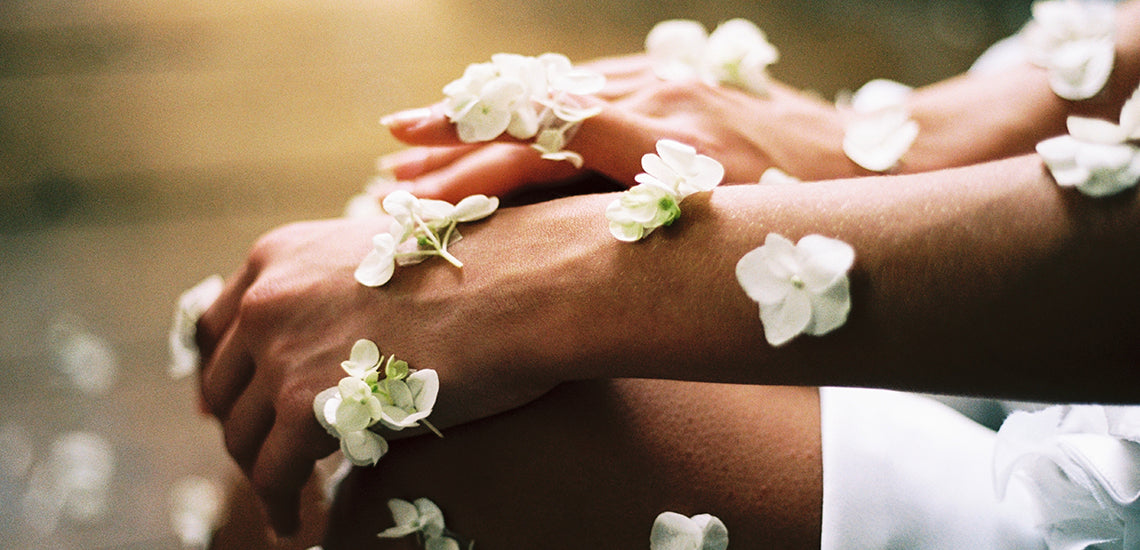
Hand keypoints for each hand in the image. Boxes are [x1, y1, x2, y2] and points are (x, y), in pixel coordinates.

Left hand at [193, 201, 613, 535]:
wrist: (517, 286)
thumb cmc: (476, 277)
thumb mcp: (379, 263)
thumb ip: (334, 294)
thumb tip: (328, 348)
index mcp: (279, 254)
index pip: (219, 326)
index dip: (227, 375)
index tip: (242, 406)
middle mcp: (267, 296)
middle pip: (222, 383)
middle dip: (244, 425)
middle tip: (271, 455)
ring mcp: (280, 348)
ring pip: (242, 434)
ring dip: (262, 471)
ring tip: (287, 494)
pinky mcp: (303, 401)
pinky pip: (274, 473)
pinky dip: (282, 503)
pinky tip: (298, 519)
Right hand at [377, 54, 862, 202]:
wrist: (884, 159)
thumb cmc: (817, 222)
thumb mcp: (743, 244)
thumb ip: (664, 249)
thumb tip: (575, 280)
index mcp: (664, 141)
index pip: (543, 143)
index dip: (470, 165)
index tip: (407, 188)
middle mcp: (654, 99)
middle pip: (531, 117)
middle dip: (452, 148)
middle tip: (384, 178)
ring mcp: (662, 81)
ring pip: (548, 93)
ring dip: (477, 119)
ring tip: (408, 141)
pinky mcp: (671, 78)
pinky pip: (584, 83)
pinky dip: (528, 101)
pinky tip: (488, 116)